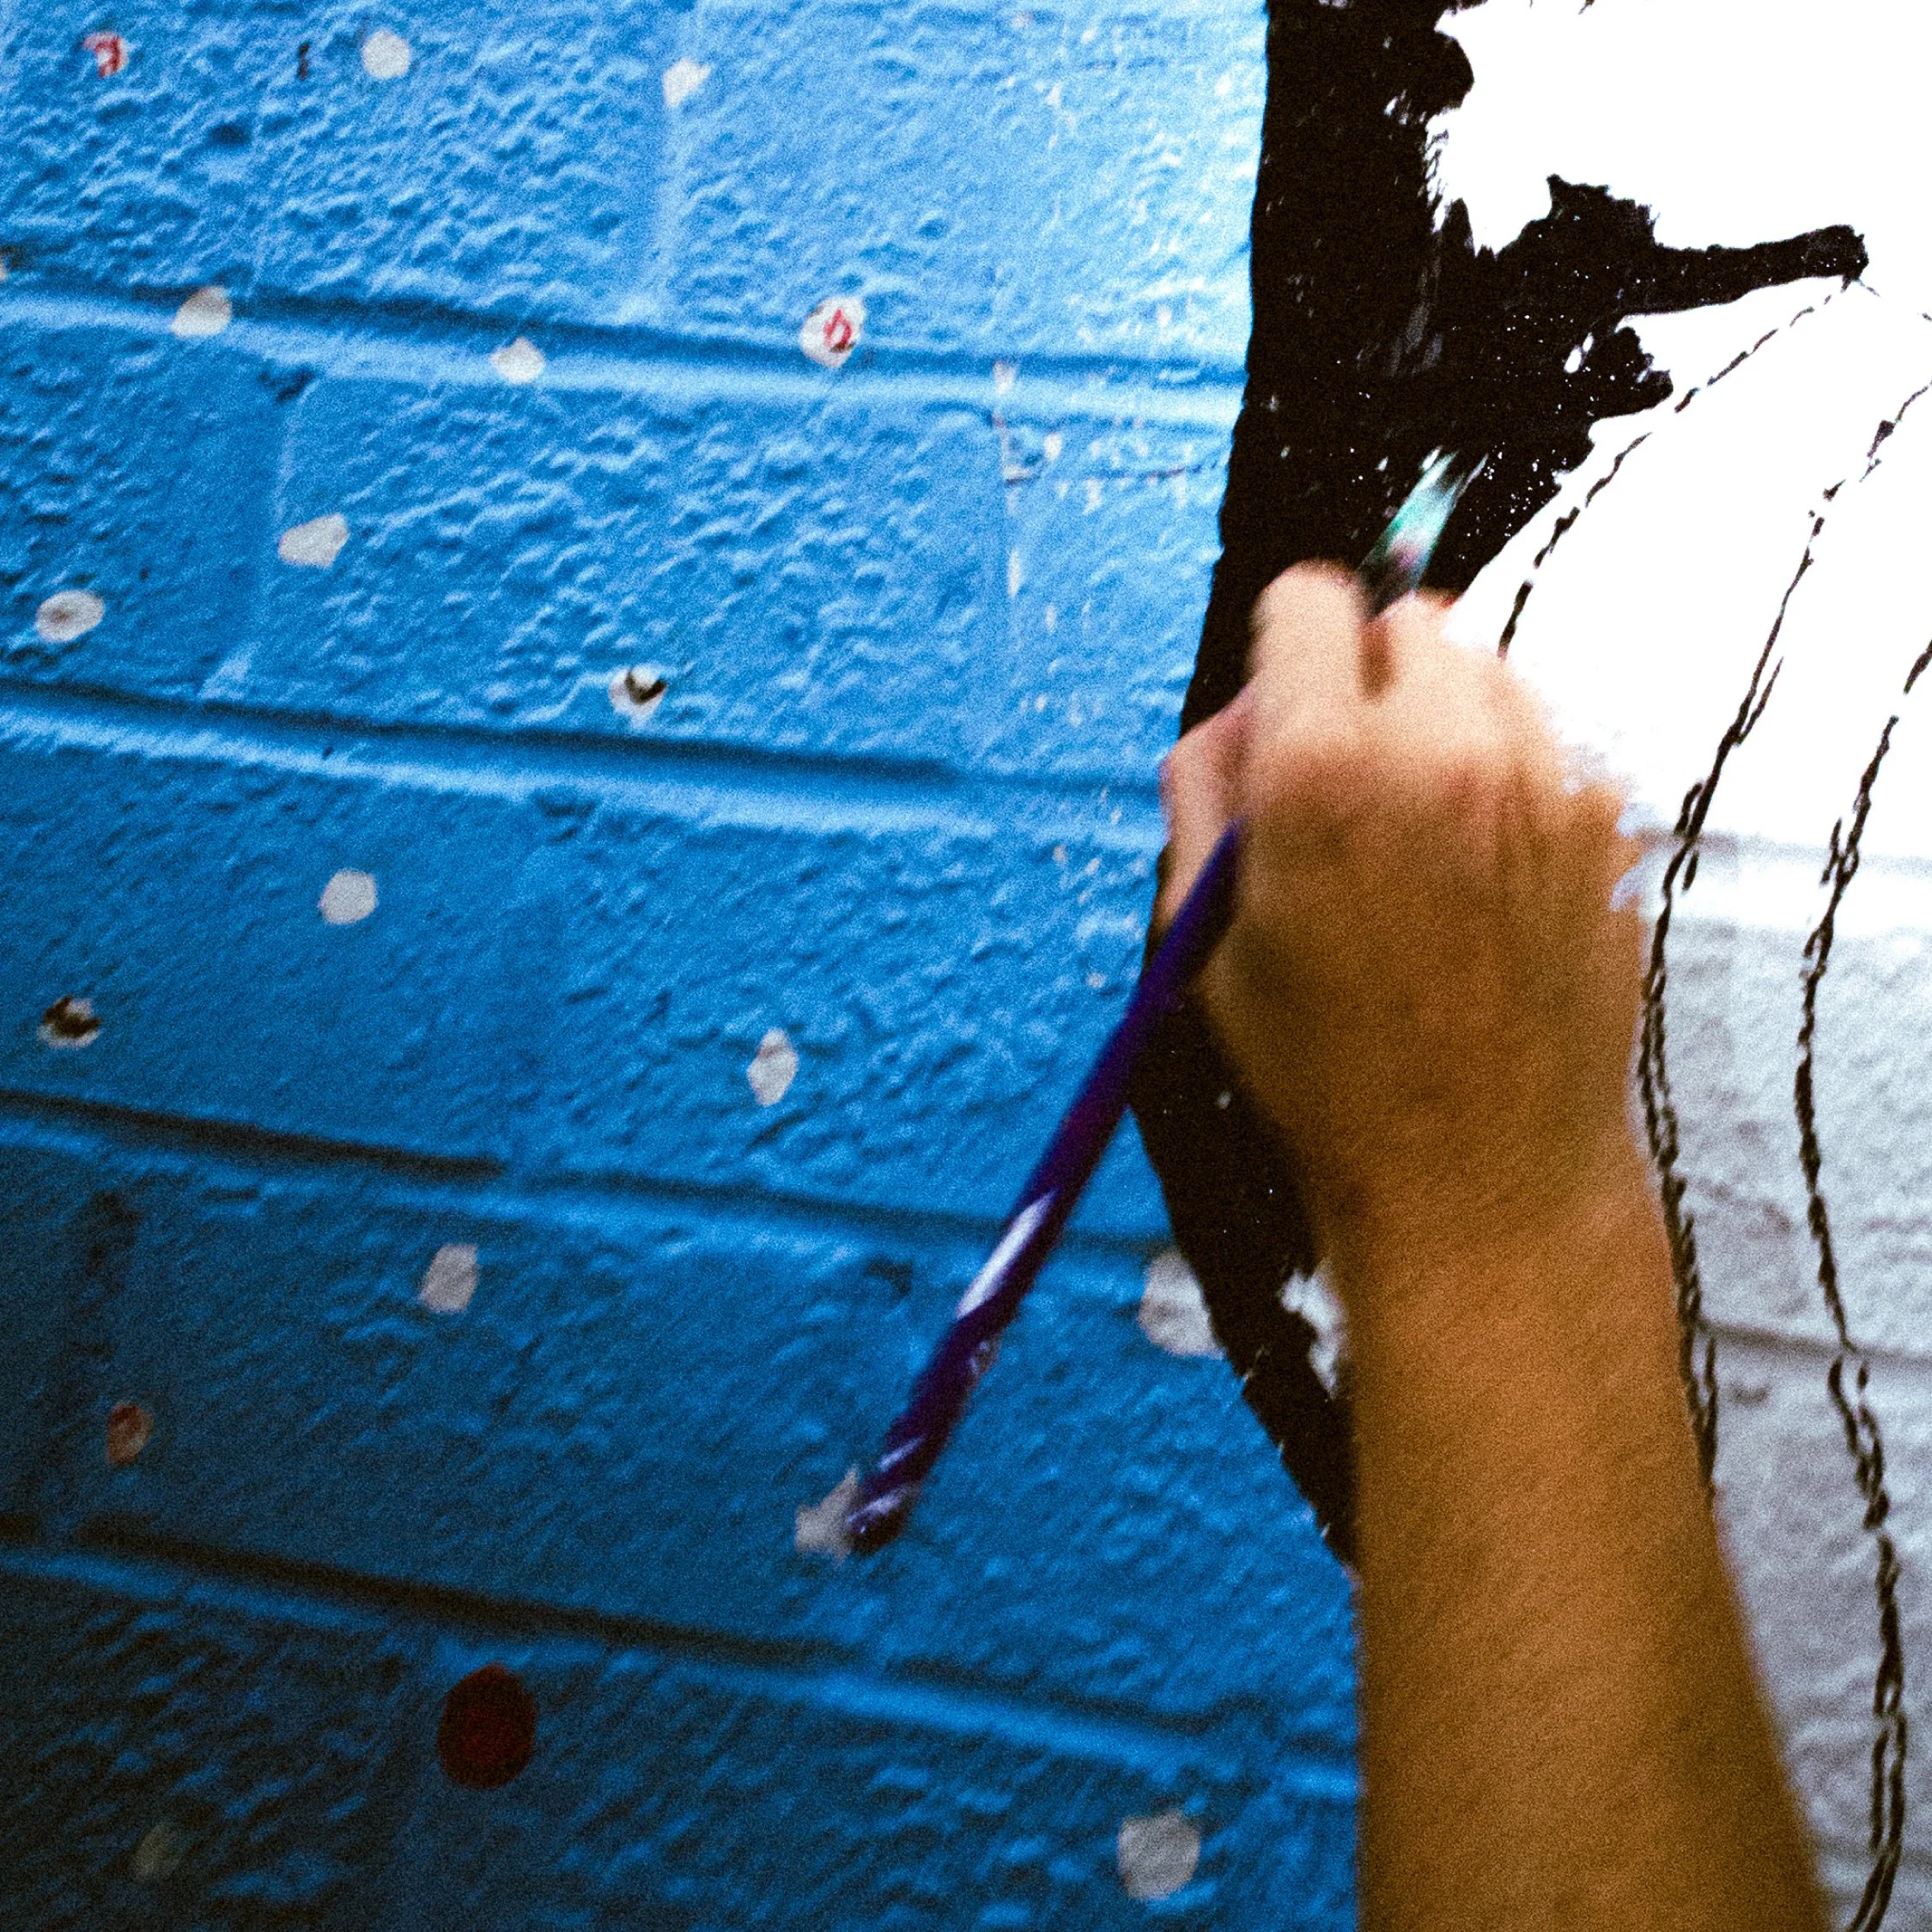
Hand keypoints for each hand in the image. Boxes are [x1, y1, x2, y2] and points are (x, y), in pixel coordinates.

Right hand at [1158, 564, 1645, 1310]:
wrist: (1477, 1172)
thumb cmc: (1323, 1072)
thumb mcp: (1204, 936)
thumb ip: (1203, 789)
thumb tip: (1241, 709)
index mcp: (1323, 768)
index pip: (1309, 600)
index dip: (1284, 647)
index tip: (1286, 701)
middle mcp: (1443, 749)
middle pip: (1408, 622)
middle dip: (1366, 680)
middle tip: (1347, 781)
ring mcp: (1543, 783)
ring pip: (1487, 673)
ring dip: (1442, 719)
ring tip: (1417, 832)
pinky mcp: (1604, 825)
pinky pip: (1543, 747)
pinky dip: (1505, 779)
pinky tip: (1479, 876)